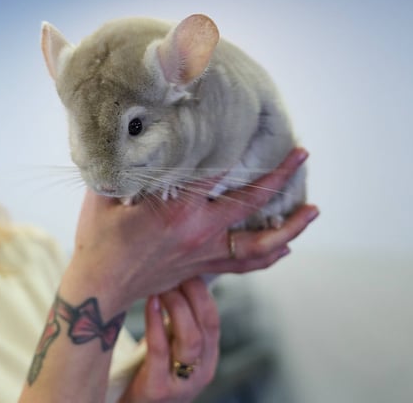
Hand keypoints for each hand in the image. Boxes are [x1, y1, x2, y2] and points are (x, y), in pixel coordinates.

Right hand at [65, 147, 315, 313]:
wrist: (101, 286)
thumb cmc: (99, 239)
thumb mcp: (106, 194)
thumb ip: (123, 165)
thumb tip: (127, 135)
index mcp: (178, 209)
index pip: (216, 171)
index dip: (234, 147)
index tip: (249, 126)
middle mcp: (199, 232)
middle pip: (252, 203)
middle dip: (281, 176)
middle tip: (302, 154)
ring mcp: (205, 253)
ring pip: (261, 243)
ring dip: (291, 227)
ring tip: (313, 211)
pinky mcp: (203, 269)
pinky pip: (245, 264)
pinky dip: (269, 255)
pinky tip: (286, 247)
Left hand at [120, 277, 219, 402]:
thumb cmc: (147, 371)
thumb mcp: (171, 346)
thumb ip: (177, 320)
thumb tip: (175, 274)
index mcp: (208, 357)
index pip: (213, 317)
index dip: (201, 290)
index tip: (186, 266)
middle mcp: (202, 371)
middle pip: (206, 324)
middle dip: (191, 292)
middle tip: (173, 269)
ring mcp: (183, 383)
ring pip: (190, 338)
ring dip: (176, 305)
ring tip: (160, 283)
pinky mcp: (159, 390)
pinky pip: (160, 350)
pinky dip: (156, 322)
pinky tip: (150, 302)